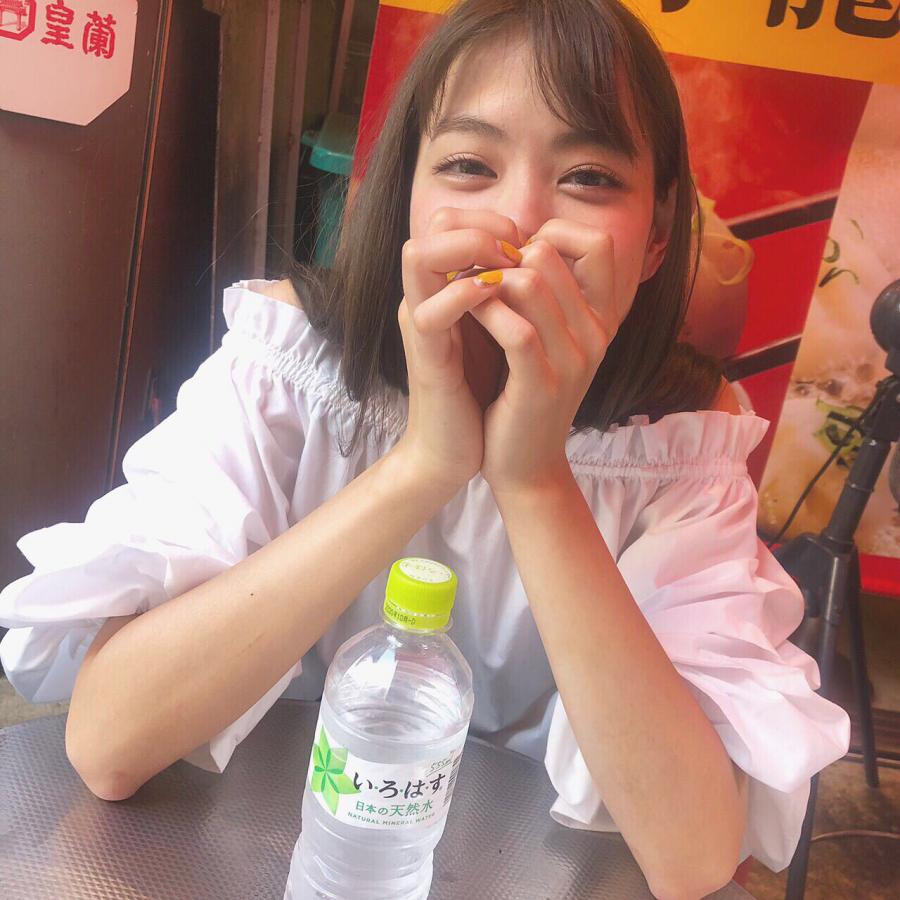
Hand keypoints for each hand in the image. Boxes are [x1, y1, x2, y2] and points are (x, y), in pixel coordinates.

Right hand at [396, 207, 523, 491]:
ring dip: (469, 249)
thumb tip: (543, 262)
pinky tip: (496, 298)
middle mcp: (423, 299)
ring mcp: (419, 325)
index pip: (451, 220)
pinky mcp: (424, 357)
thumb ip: (508, 298)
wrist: (454, 452)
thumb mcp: (499, 334)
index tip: (529, 243)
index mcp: (441, 291)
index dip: (493, 219)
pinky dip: (464, 297)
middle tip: (519, 250)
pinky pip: (430, 313)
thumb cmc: (481, 394)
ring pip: (417, 256)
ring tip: (509, 266)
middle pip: (432, 225)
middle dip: (482, 225)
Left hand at [468, 219, 620, 495]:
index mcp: (602, 318)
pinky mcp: (542, 384)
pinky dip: (483, 313)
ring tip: (465, 294)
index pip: (598, 243)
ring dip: (486, 281)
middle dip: (502, 256)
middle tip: (474, 276)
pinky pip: (515, 328)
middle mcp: (596, 333)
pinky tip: (465, 317)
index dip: (551, 234)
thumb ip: (547, 296)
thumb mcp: (548, 341)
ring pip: (532, 282)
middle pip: (552, 253)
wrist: (525, 466)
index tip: (514, 258)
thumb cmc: (525, 396)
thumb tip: (521, 243)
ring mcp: (573, 359)